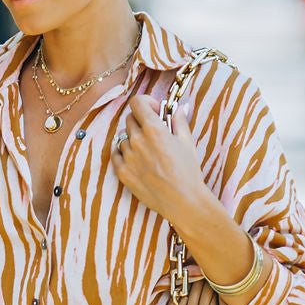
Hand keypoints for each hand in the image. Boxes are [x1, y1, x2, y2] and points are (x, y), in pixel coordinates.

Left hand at [110, 94, 207, 224]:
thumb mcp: (187, 143)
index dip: (145, 103)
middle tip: (152, 133)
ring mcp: (128, 157)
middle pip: (129, 119)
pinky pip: (115, 155)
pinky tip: (137, 160)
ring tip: (147, 150)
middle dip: (140, 121)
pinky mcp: (122, 173)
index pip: (136, 102)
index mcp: (153, 129)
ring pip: (122, 138)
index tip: (153, 110)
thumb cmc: (188, 172)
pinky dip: (123, 154)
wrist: (182, 201)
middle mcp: (137, 141)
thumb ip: (179, 122)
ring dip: (132, 139)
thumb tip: (179, 108)